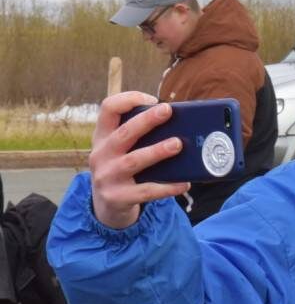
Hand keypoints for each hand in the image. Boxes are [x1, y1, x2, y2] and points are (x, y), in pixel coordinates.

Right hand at [89, 92, 189, 228]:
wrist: (107, 205)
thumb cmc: (124, 168)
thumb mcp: (122, 150)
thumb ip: (141, 137)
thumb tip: (182, 126)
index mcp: (102, 136)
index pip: (108, 108)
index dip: (128, 99)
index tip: (153, 99)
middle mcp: (100, 154)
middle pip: (123, 133)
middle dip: (146, 120)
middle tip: (168, 111)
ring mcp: (106, 177)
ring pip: (133, 161)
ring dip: (157, 151)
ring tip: (178, 144)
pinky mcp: (117, 197)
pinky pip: (146, 191)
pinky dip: (166, 187)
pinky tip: (184, 183)